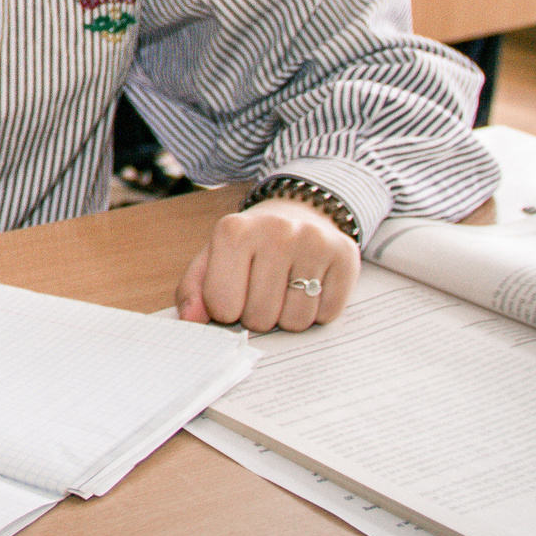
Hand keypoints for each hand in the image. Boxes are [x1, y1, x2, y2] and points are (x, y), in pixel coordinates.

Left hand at [176, 198, 359, 331]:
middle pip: (260, 317)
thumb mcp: (213, 258)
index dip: (226, 310)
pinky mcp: (345, 256)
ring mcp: (314, 242)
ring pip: (295, 321)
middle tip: (262, 289)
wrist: (298, 213)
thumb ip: (193, 290)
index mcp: (233, 231)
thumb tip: (190, 320)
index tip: (232, 293)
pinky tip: (310, 285)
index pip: (221, 306)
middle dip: (258, 315)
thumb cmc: (249, 245)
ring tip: (285, 286)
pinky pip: (327, 315)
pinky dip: (316, 310)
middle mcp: (276, 232)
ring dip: (287, 315)